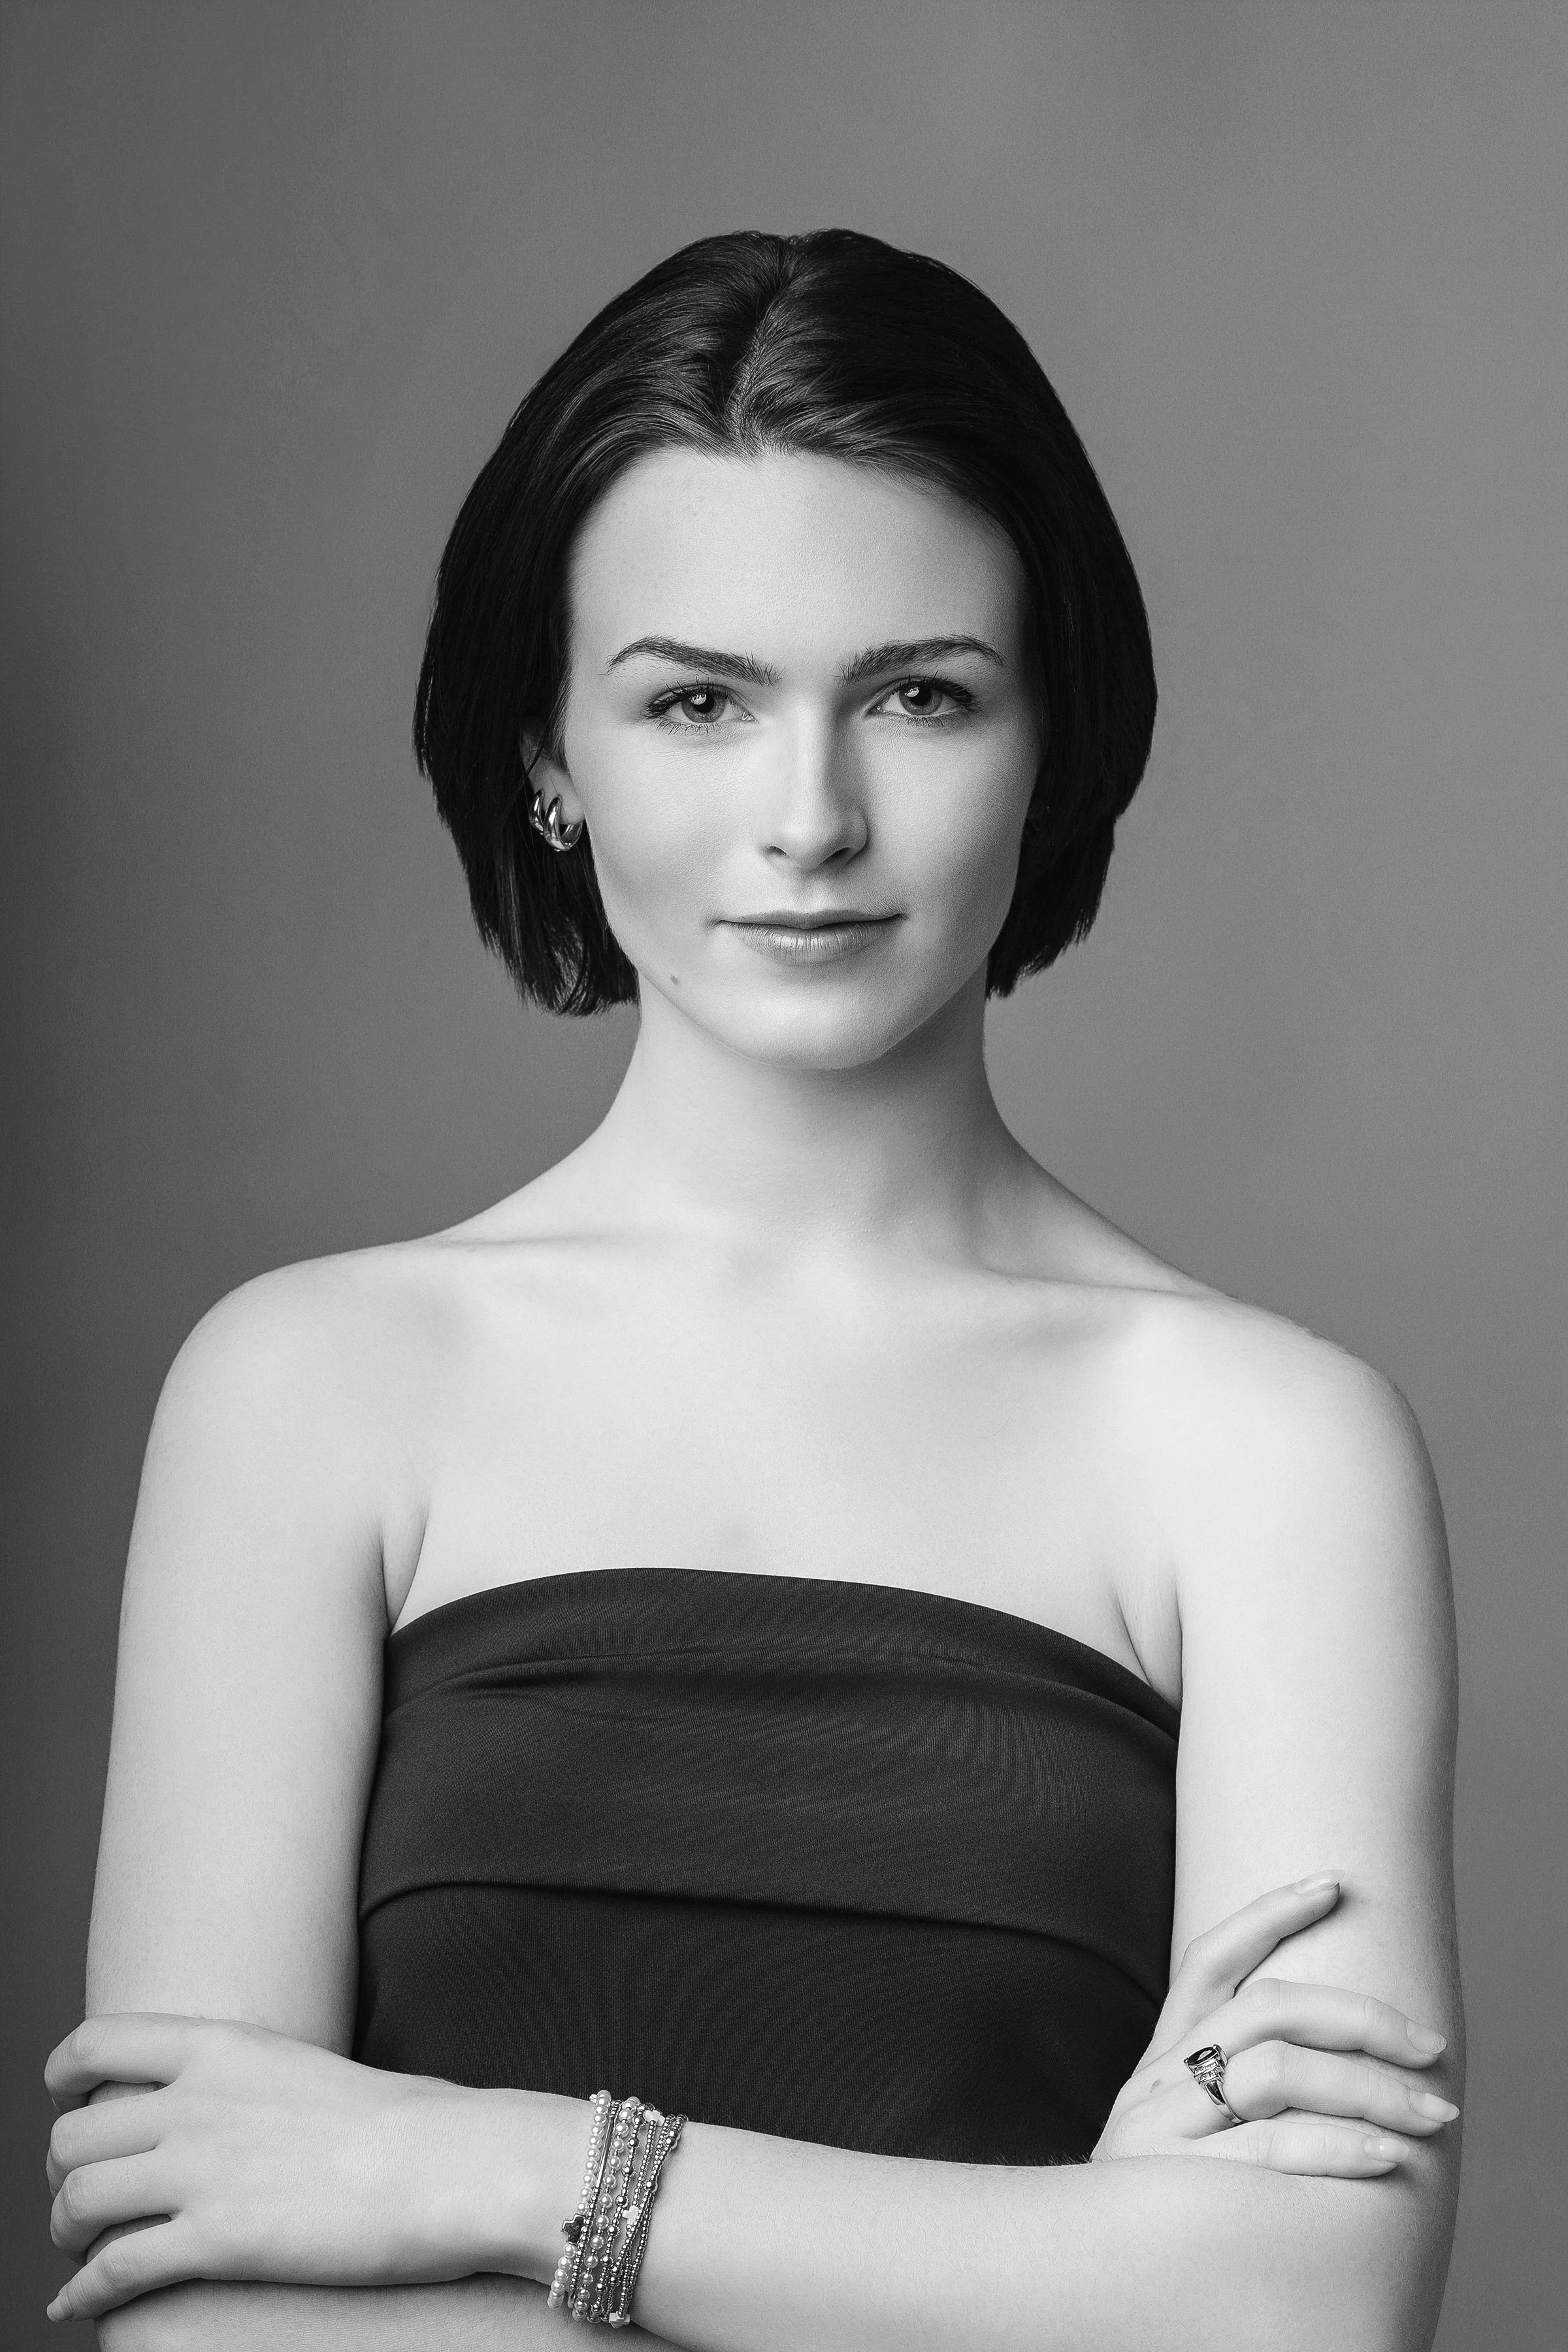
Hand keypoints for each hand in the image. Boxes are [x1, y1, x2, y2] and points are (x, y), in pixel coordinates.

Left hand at [43, 2014, 556, 2323]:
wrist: (446, 2163)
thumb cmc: (404, 2121)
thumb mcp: (307, 2069)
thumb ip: (251, 2082)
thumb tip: (233, 2112)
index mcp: (221, 2046)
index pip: (99, 2043)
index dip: (63, 2075)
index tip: (63, 2098)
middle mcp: (196, 2102)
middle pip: (74, 2135)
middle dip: (63, 2172)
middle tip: (80, 2195)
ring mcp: (201, 2171)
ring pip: (78, 2200)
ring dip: (65, 2232)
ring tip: (79, 2248)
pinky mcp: (215, 2241)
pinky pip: (113, 2272)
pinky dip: (82, 2294)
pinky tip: (78, 2306)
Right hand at [1092, 1875, 1457, 2176]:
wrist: (1069, 2272)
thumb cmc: (1148, 2203)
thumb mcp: (1167, 2126)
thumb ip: (1217, 2082)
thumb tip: (1314, 2047)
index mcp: (1160, 2059)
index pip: (1211, 1959)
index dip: (1271, 1912)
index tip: (1333, 1883)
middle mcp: (1160, 2079)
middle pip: (1267, 2009)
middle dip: (1359, 2015)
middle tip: (1427, 2042)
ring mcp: (1167, 2127)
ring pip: (1278, 2070)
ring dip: (1367, 2084)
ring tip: (1429, 2107)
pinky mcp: (1181, 2183)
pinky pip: (1274, 2148)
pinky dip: (1340, 2145)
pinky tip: (1387, 2154)